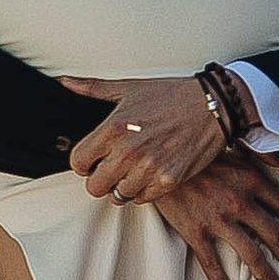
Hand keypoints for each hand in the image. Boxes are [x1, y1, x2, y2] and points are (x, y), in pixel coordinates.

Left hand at [65, 70, 246, 200]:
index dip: (84, 163)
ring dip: (123, 185)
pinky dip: (144, 190)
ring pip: (119, 196)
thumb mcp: (129, 87)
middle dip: (100, 179)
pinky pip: (143, 199)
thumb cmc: (171, 94)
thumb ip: (92, 87)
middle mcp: (129, 149)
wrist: (213, 105)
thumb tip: (65, 80)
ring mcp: (149, 167)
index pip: (78, 162)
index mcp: (113, 127)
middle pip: (94, 187)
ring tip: (134, 170)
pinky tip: (151, 173)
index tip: (94, 159)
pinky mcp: (169, 180)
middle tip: (112, 169)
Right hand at [151, 158, 278, 279]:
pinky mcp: (195, 233)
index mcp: (249, 179)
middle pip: (273, 234)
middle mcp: (238, 202)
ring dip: (266, 273)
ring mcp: (217, 220)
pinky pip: (212, 264)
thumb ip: (258, 154)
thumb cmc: (193, 152)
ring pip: (250, 254)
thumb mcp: (229, 146)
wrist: (155, 160)